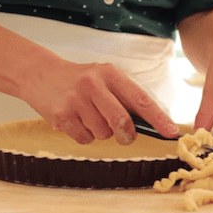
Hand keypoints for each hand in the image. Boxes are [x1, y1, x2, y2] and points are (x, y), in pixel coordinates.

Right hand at [21, 59, 179, 144]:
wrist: (41, 74)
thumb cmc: (80, 80)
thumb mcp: (104, 78)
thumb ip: (124, 97)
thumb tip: (151, 124)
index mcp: (110, 74)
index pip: (140, 99)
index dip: (158, 118)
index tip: (171, 132)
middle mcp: (93, 84)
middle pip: (121, 122)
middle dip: (127, 134)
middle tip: (125, 135)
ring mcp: (75, 100)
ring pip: (103, 133)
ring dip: (100, 132)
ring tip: (89, 117)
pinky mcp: (61, 115)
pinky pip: (84, 139)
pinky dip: (84, 136)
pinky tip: (76, 121)